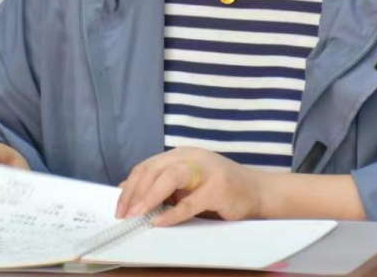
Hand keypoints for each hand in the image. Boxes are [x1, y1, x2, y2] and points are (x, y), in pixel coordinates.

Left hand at [115, 147, 267, 226]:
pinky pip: (190, 201)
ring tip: (138, 214)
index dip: (130, 186)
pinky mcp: (218, 188)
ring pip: (170, 176)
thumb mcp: (187, 184)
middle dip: (135, 192)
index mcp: (181, 154)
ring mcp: (206, 170)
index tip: (119, 208)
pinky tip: (160, 222)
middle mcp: (191, 156)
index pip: (148, 166)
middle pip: (154, 168)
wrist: (257, 192)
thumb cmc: (220, 189)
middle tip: (125, 214)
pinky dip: (173, 213)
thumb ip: (162, 184)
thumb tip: (127, 191)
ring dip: (150, 196)